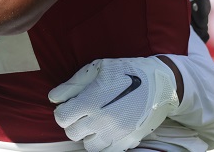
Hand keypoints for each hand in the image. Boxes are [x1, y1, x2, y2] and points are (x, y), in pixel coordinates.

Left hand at [49, 56, 179, 151]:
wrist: (159, 83)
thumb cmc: (126, 71)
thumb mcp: (97, 69)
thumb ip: (72, 85)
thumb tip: (54, 98)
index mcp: (90, 101)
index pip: (61, 118)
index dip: (62, 111)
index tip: (69, 106)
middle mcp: (101, 122)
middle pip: (72, 133)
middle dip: (74, 122)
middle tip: (82, 112)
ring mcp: (115, 134)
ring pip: (88, 146)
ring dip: (88, 135)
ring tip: (96, 121)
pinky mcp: (128, 142)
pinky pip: (107, 151)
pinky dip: (103, 143)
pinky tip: (108, 129)